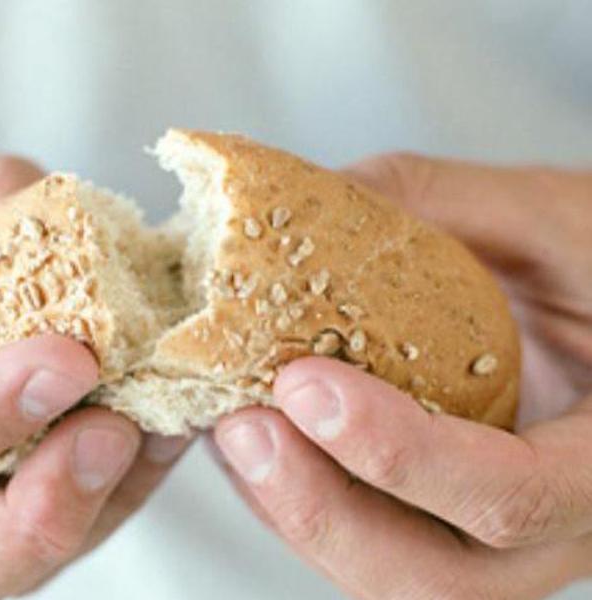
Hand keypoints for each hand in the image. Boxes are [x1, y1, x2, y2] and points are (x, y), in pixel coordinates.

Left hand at [214, 154, 591, 598]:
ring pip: (391, 577)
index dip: (401, 454)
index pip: (513, 495)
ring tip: (231, 429)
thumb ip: (443, 204)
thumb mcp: (552, 218)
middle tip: (242, 428)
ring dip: (295, 512)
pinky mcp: (450, 524)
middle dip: (320, 510)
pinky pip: (371, 543)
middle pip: (437, 581)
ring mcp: (501, 540)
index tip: (306, 385)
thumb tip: (311, 194)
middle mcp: (560, 527)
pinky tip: (258, 438)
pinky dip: (301, 499)